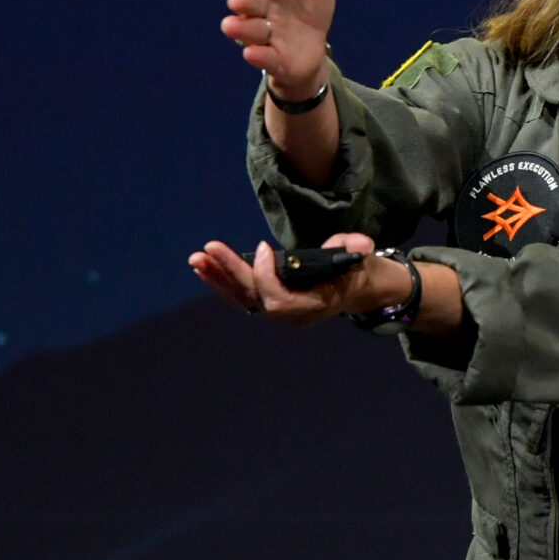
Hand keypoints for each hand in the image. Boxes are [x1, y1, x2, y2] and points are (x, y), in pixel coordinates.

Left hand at [187, 232, 406, 324]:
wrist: (354, 289)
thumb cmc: (356, 270)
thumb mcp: (361, 258)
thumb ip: (356, 250)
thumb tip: (358, 245)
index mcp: (313, 306)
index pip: (280, 300)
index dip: (266, 277)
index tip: (262, 247)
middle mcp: (291, 313)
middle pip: (254, 297)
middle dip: (231, 272)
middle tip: (209, 249)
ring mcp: (277, 310)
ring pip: (242, 298)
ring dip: (218, 277)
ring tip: (197, 258)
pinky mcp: (268, 301)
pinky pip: (241, 295)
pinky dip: (221, 281)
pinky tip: (203, 266)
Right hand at [224, 0, 336, 99]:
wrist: (315, 40)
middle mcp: (260, 8)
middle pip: (245, 3)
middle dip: (244, 1)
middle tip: (242, 1)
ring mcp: (264, 34)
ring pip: (247, 31)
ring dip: (246, 29)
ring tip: (249, 27)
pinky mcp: (273, 58)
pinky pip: (262, 59)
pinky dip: (258, 56)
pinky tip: (254, 53)